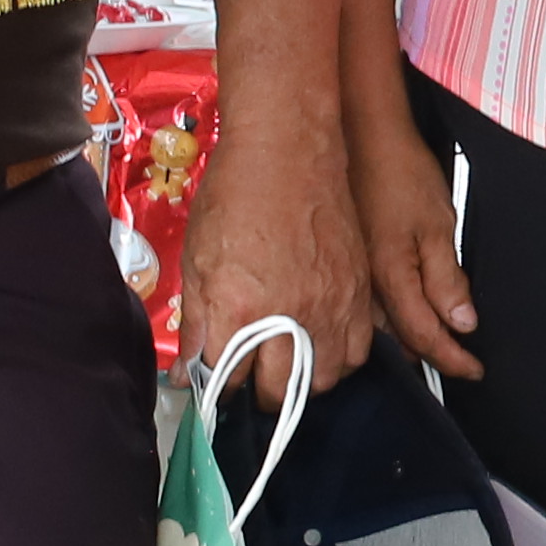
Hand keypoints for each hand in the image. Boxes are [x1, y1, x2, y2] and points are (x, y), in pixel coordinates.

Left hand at [171, 117, 378, 408]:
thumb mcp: (198, 258)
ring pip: (326, 380)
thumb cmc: (234, 197)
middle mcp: (291, 319)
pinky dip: (339, 360)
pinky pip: (358, 351)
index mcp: (242, 311)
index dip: (221, 387)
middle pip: (281, 392)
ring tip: (290, 364)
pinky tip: (322, 345)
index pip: (230, 381)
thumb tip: (187, 371)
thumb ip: (197, 321)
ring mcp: (331, 308)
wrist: (289, 150)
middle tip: (253, 379)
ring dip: (305, 383)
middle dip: (262, 394)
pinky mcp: (359, 294)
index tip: (219, 381)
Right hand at [354, 104, 482, 382]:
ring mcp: (352, 278)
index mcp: (391, 278)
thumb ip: (447, 280)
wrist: (362, 138)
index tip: (474, 370)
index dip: (453, 359)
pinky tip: (406, 317)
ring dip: (411, 341)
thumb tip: (462, 324)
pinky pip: (369, 309)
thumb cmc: (401, 173)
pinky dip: (393, 321)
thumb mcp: (437, 225)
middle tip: (461, 364)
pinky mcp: (347, 266)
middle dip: (433, 356)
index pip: (426, 337)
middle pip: (402, 341)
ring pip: (383, 330)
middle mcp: (365, 287)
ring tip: (438, 349)